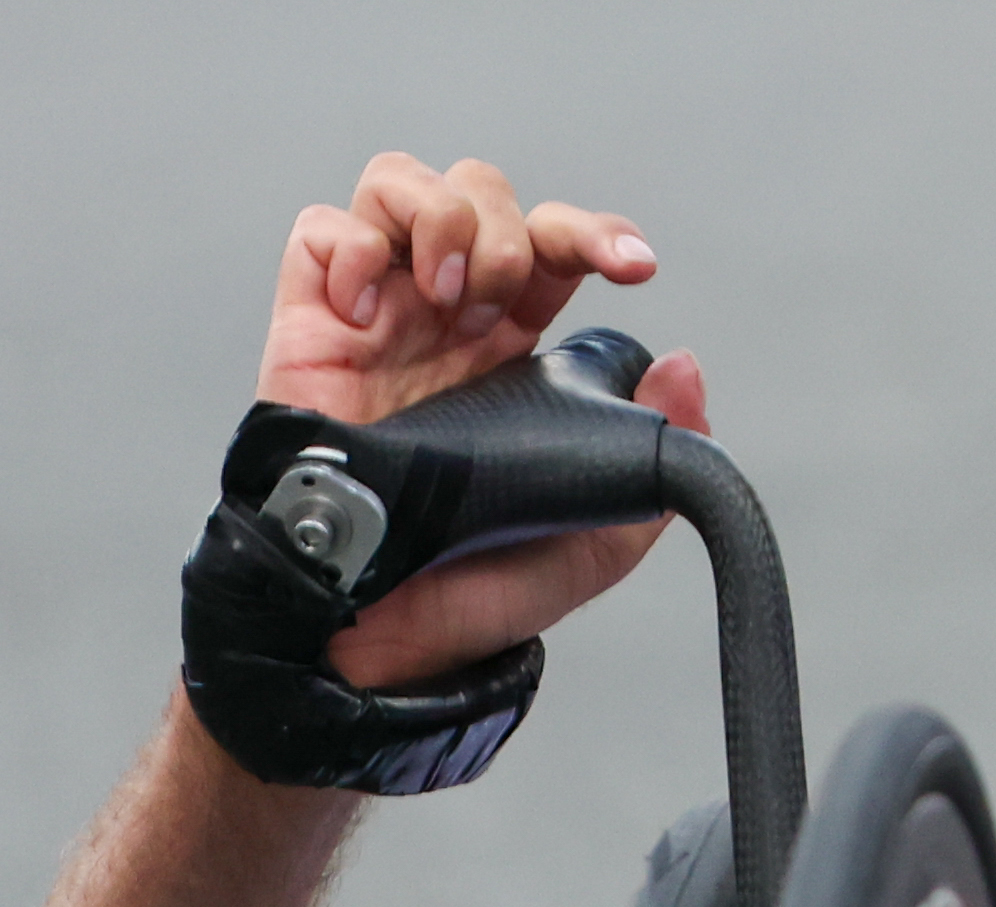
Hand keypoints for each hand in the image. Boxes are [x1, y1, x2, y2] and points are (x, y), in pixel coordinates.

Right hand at [257, 154, 709, 688]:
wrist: (386, 633)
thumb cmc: (474, 589)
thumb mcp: (596, 537)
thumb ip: (653, 458)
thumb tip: (686, 371)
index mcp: (513, 352)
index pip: (555, 250)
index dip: (594, 234)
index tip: (635, 267)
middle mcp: (444, 320)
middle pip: (481, 193)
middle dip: (508, 226)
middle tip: (500, 302)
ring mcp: (377, 317)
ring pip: (401, 185)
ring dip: (438, 217)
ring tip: (444, 295)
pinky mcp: (309, 327)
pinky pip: (321, 231)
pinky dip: (351, 246)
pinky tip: (367, 308)